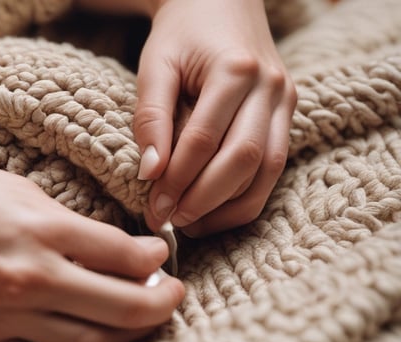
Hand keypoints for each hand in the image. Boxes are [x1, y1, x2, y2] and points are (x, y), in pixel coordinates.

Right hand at [0, 154, 184, 341]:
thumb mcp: (23, 192)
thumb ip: (76, 229)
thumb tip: (129, 255)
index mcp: (40, 231)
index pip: (123, 257)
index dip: (156, 261)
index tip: (163, 260)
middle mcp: (26, 279)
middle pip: (120, 309)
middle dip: (160, 306)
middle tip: (173, 297)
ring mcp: (0, 318)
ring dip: (126, 337)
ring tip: (140, 322)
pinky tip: (90, 335)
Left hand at [134, 0, 296, 236]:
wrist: (220, 4)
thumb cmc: (181, 34)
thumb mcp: (156, 65)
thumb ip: (151, 116)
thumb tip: (150, 173)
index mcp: (236, 69)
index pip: (205, 139)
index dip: (177, 179)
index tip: (151, 207)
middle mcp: (271, 87)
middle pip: (243, 160)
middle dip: (203, 199)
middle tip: (167, 219)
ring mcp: (286, 103)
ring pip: (266, 173)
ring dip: (228, 208)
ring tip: (188, 223)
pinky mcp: (288, 116)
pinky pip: (272, 170)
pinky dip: (244, 198)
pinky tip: (213, 213)